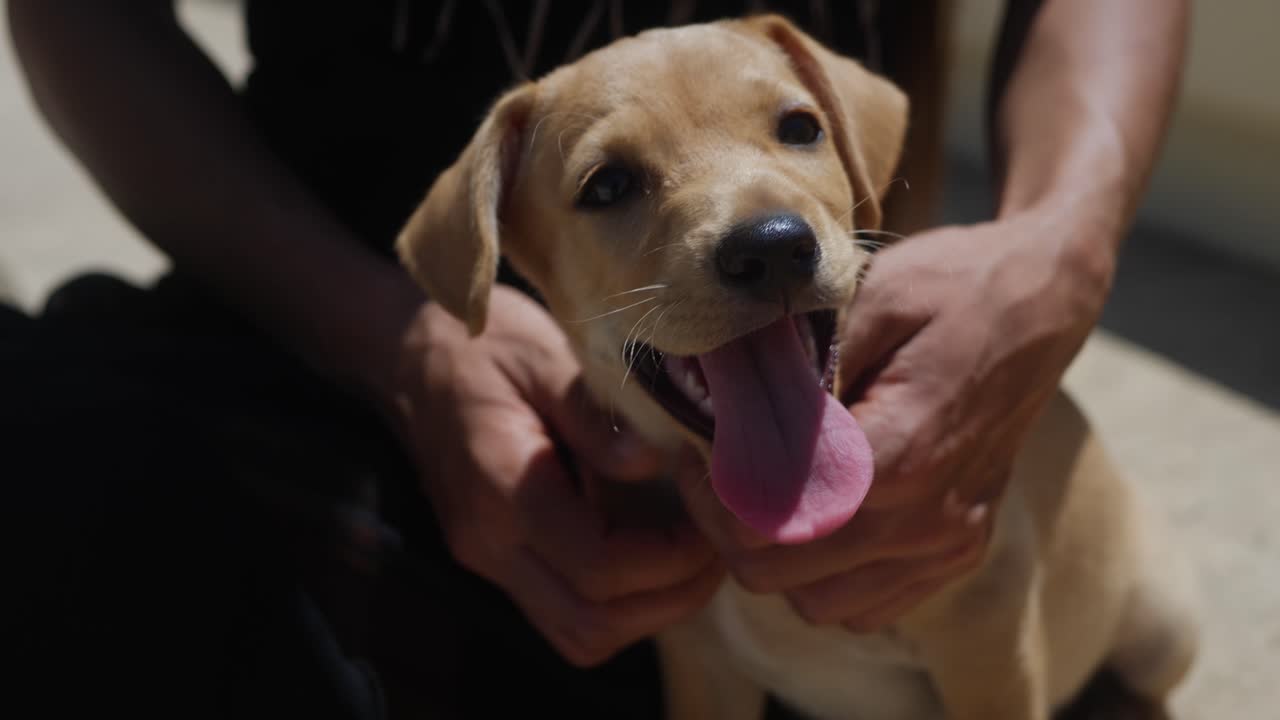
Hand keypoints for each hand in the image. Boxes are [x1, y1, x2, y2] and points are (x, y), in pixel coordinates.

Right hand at [388, 286, 722, 664]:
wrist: (405, 353)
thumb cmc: (480, 342)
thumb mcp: (542, 355)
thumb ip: (592, 413)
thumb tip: (653, 462)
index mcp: (500, 488)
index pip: (597, 567)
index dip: (671, 560)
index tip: (710, 522)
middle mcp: (488, 542)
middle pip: (590, 625)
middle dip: (670, 600)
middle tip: (716, 551)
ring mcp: (488, 558)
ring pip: (578, 635)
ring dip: (647, 612)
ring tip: (693, 558)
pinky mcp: (498, 559)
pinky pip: (565, 614)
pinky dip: (619, 603)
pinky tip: (652, 555)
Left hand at [677, 210, 1111, 629]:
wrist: (1044, 306)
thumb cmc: (954, 286)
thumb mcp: (870, 296)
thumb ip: (798, 367)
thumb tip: (727, 415)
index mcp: (902, 453)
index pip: (770, 523)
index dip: (715, 496)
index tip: (699, 453)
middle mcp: (929, 519)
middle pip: (779, 574)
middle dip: (729, 529)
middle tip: (717, 471)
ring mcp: (949, 544)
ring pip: (816, 603)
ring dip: (774, 558)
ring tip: (766, 491)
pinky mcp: (958, 552)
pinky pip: (865, 605)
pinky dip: (824, 577)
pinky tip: (819, 514)